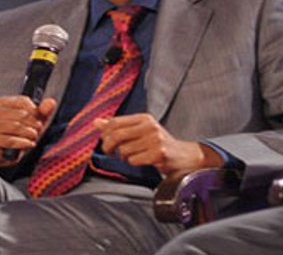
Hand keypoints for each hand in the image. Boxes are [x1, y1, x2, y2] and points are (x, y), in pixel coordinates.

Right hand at [0, 96, 55, 166]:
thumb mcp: (32, 119)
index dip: (34, 111)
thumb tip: (51, 102)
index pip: (22, 101)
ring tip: (34, 136)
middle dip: (33, 123)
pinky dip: (23, 142)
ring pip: (15, 126)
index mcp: (0, 102)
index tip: (39, 118)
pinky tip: (29, 144)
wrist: (3, 151)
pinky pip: (10, 140)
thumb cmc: (18, 131)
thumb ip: (42, 110)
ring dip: (29, 133)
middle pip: (20, 114)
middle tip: (38, 130)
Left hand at [94, 114, 222, 173]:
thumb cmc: (160, 144)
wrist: (186, 156)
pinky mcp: (159, 153)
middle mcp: (150, 126)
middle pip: (116, 135)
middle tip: (111, 152)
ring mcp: (156, 139)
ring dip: (124, 157)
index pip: (114, 122)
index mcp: (144, 118)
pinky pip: (134, 160)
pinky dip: (134, 163)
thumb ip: (119, 127)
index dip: (105, 134)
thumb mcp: (140, 131)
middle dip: (109, 147)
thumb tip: (96, 122)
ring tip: (134, 157)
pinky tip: (142, 161)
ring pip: (124, 150)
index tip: (105, 142)